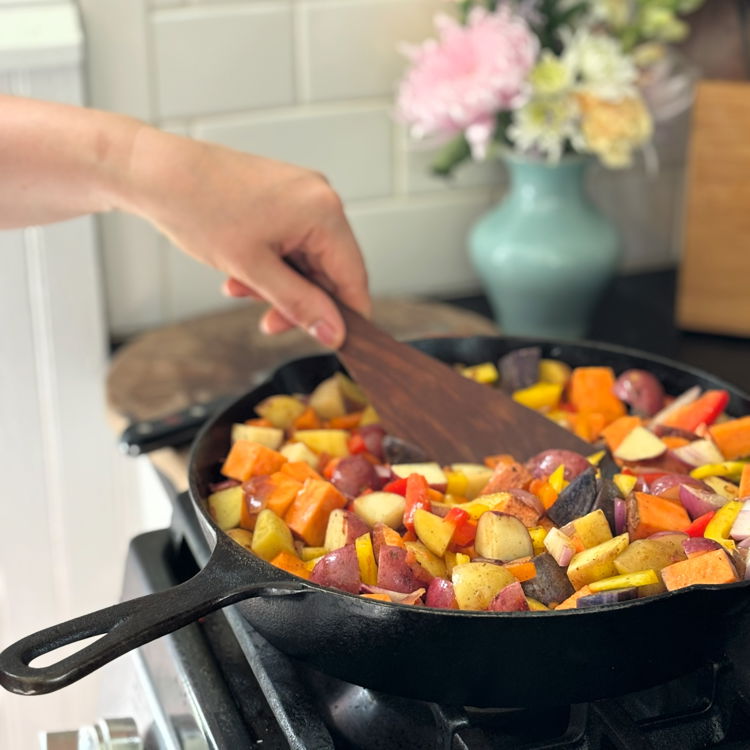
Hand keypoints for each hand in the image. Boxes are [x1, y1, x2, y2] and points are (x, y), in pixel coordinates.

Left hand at [123, 127, 369, 347]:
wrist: (156, 173)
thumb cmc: (199, 210)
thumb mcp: (254, 270)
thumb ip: (300, 305)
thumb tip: (334, 334)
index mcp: (323, 212)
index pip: (353, 278)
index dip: (345, 316)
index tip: (330, 343)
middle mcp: (321, 198)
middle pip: (331, 271)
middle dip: (299, 300)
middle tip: (268, 322)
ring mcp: (302, 195)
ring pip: (308, 260)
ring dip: (279, 285)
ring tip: (239, 288)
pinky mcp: (284, 196)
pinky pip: (292, 242)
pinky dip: (271, 264)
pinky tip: (241, 271)